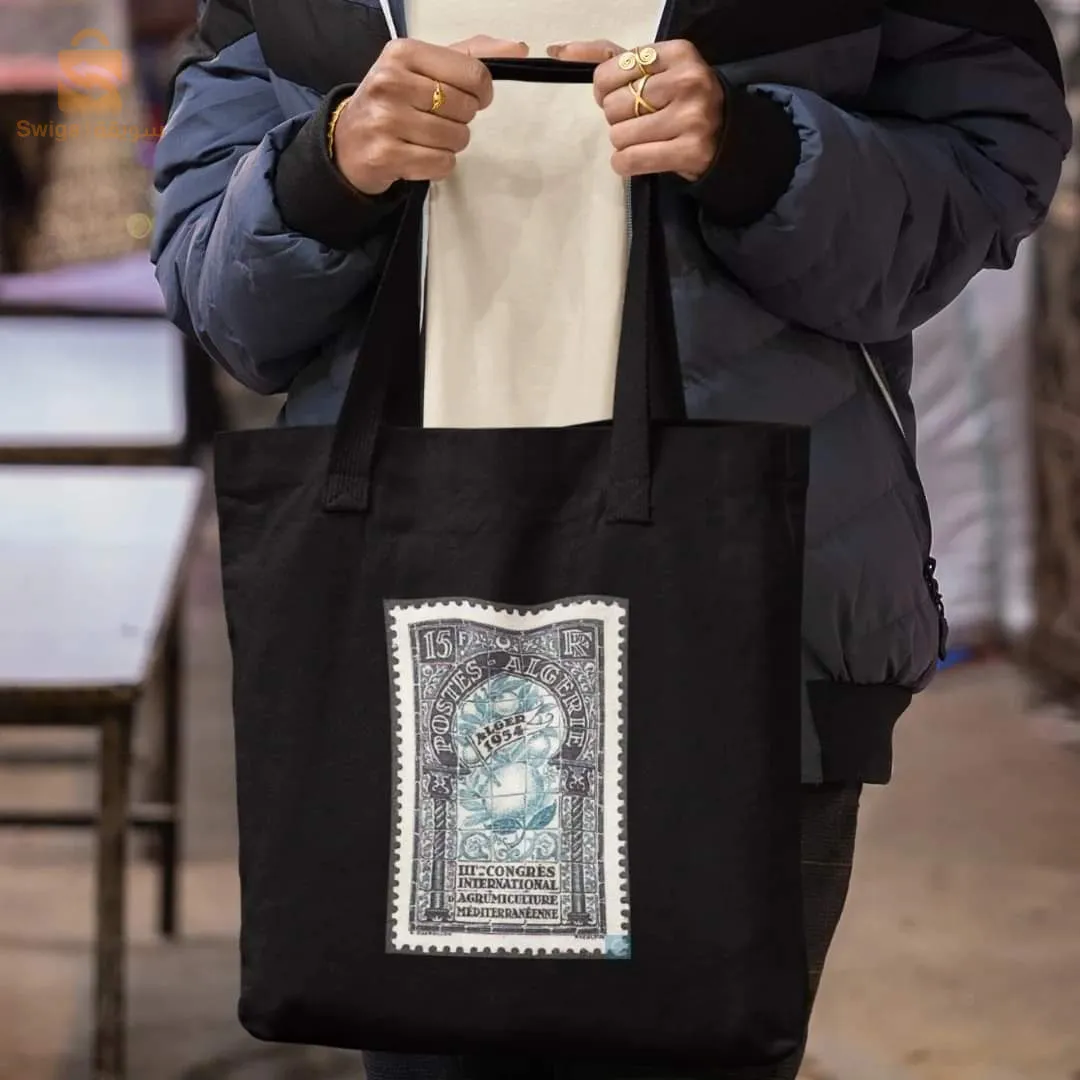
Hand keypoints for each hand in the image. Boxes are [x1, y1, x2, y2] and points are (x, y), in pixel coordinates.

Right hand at [334, 35, 528, 194]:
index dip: (482, 92)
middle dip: (461, 119)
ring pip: (456, 138)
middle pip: (466, 109)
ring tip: (426, 138)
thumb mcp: (424, 68)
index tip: (472, 98)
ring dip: (450, 144)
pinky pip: (442, 164)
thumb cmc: (395, 101)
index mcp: (403, 52)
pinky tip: (419, 156)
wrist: (348, 142)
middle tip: (437, 119)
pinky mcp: (386, 155)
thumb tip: (518, 50)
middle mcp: (391, 82)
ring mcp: (386, 120)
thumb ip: (470, 56)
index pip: (473, 74)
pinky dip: (439, 164)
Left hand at [547, 39, 723, 181]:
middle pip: (613, 106)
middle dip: (617, 118)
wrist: (726, 134)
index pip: (609, 72)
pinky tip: (637, 158)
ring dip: (623, 143)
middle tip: (637, 121)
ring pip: (619, 135)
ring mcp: (690, 117)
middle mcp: (686, 81)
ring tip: (644, 138)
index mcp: (676, 52)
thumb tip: (559, 52)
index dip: (604, 91)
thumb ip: (608, 57)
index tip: (620, 96)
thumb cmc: (679, 98)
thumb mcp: (653, 68)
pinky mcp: (690, 150)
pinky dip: (624, 164)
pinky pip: (630, 160)